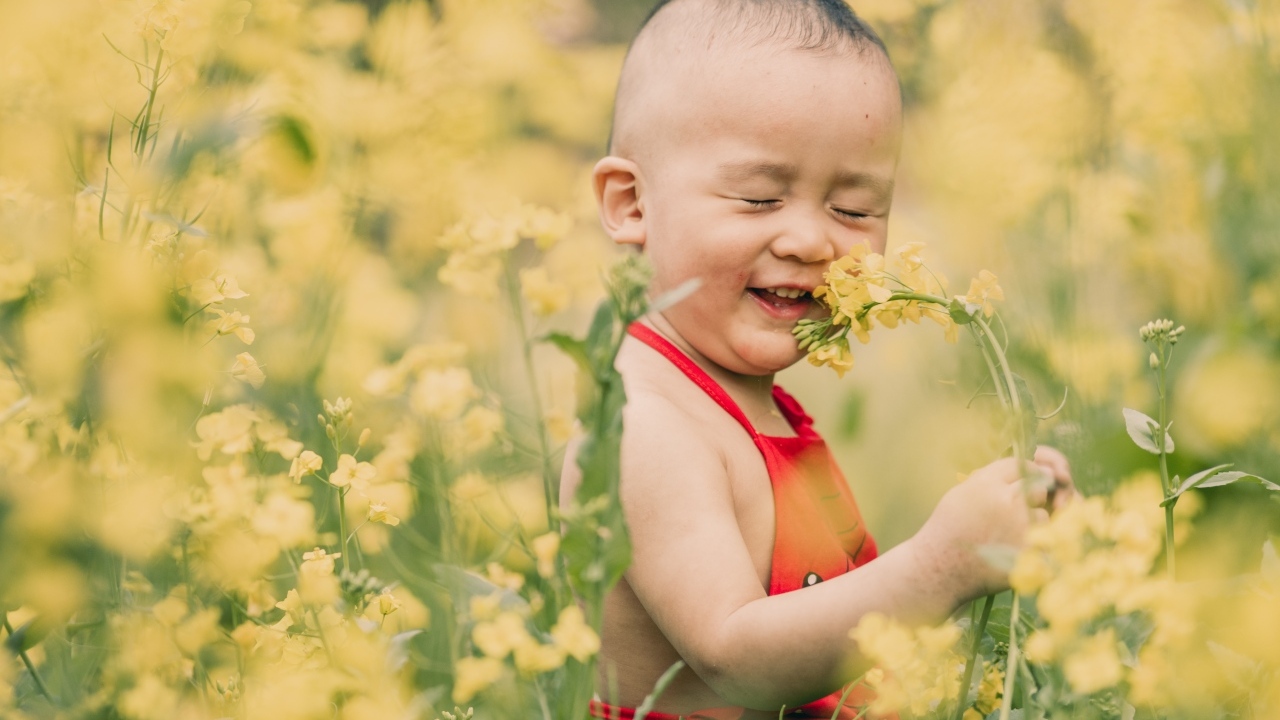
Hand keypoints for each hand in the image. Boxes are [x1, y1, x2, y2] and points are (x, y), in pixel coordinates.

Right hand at [914, 447, 1073, 598]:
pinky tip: (1012, 549)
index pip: (1020, 466)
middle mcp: (1006, 501)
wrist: (938, 566)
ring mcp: (1019, 527)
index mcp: (987, 483)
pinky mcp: (1027, 551)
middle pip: (1036, 488)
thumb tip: (1018, 470)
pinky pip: (1042, 542)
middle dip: (1030, 497)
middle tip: (1017, 510)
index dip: (1026, 472)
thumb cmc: (947, 528)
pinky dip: (1031, 546)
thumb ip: (990, 480)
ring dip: (1032, 523)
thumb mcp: (962, 493)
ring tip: (1009, 534)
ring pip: (1042, 516)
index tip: (1028, 479)